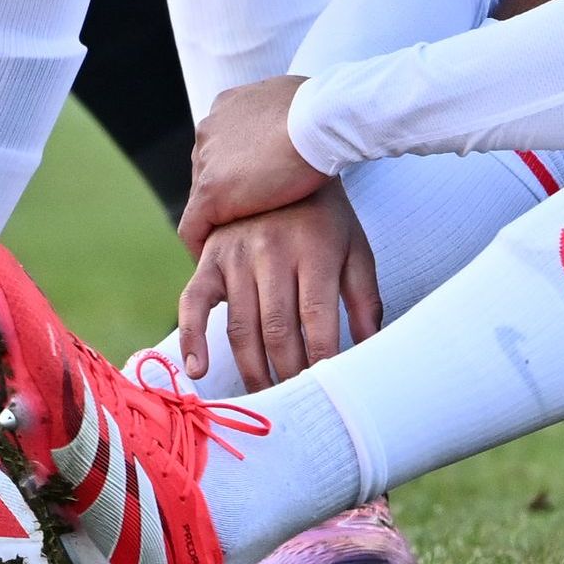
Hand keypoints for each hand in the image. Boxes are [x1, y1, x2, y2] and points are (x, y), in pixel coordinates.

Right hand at [175, 181, 379, 391]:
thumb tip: (372, 348)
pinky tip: (198, 370)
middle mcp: (272, 252)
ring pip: (240, 327)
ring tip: (264, 398)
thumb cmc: (326, 217)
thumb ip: (365, 299)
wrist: (284, 160)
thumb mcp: (355, 248)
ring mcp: (236, 254)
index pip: (316, 321)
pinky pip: (192, 302)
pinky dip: (191, 339)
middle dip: (287, 375)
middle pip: (277, 331)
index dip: (320, 361)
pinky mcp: (209, 257)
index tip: (325, 390)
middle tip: (295, 403)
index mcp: (313, 250)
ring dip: (251, 370)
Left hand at [179, 73, 327, 249]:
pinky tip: (224, 271)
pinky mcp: (211, 192)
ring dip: (220, 223)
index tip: (256, 193)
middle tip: (251, 225)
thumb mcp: (301, 104)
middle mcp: (210, 130)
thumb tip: (303, 125)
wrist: (323, 119)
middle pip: (210, 173)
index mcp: (228, 107)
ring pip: (202, 201)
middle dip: (229, 197)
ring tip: (239, 252)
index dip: (240, 172)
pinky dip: (203, 248)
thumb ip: (288, 116)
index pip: (224, 148)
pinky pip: (194, 228)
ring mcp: (207, 161)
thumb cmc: (325, 112)